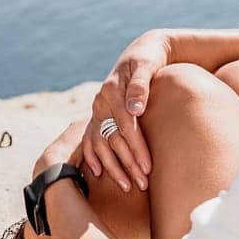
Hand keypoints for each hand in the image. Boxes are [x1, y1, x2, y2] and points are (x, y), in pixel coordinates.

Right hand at [81, 31, 169, 192]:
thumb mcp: (147, 66)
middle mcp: (100, 101)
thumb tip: (136, 110)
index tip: (148, 168)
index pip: (125, 125)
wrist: (141, 51)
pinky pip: (90, 139)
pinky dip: (93, 156)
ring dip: (113, 167)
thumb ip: (140, 87)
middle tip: (143, 185)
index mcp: (111, 90)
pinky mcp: (98, 114)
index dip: (137, 148)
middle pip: (113, 138)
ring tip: (129, 186)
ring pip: (100, 143)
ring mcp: (97, 109)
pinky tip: (99, 173)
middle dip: (128, 164)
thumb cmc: (148, 59)